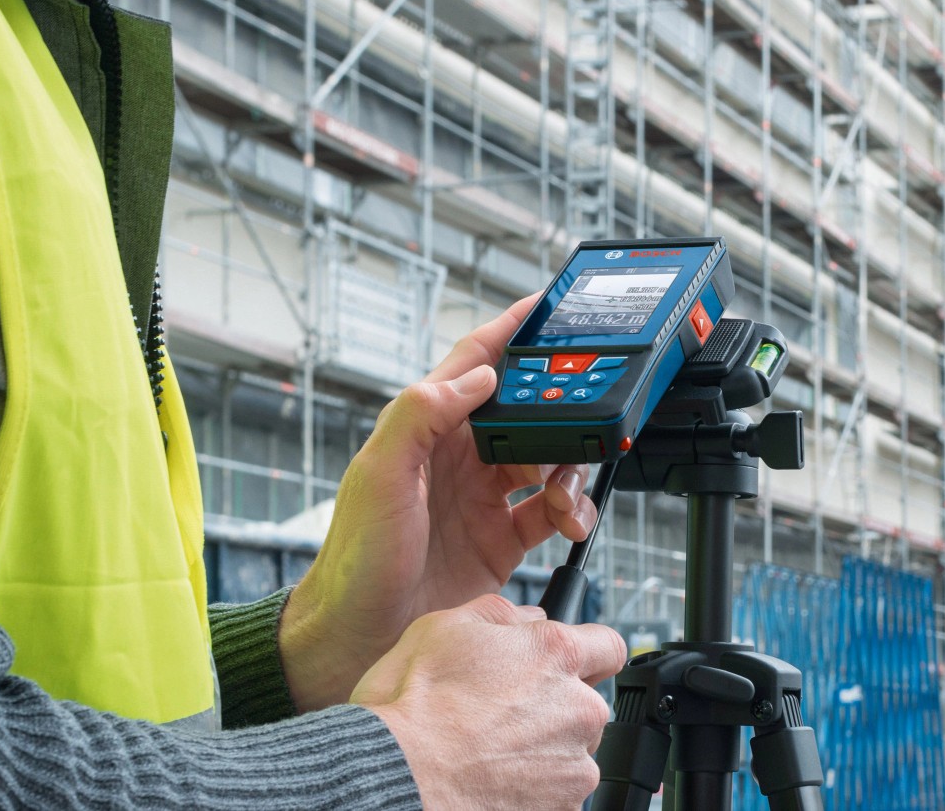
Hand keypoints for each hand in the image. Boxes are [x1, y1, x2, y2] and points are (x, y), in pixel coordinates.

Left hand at [281, 296, 601, 709]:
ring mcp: (483, 497)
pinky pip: (553, 511)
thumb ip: (421, 414)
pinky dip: (573, 512)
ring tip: (568, 492)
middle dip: (562, 407)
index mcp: (429, 426)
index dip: (513, 327)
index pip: (477, 358)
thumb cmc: (354, 559)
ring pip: (548, 458)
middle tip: (589, 412)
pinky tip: (571, 523)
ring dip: (572, 467)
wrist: (357, 640)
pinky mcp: (501, 539)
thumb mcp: (379, 475)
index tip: (551, 304)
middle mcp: (460, 455)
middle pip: (526, 409)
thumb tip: (481, 376)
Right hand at [353, 594, 625, 810]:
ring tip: (492, 754)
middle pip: (587, 704)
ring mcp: (572, 768)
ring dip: (546, 753)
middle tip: (505, 715)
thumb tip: (528, 619)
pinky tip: (493, 783)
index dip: (589, 652)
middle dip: (556, 707)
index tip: (569, 665)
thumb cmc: (416, 704)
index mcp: (557, 655)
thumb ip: (502, 613)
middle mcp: (578, 710)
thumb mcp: (448, 626)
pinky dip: (534, 793)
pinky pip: (558, 797)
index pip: (610, 645)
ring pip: (572, 753)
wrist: (399, 779)